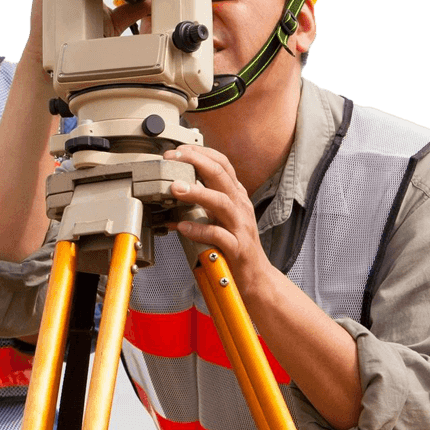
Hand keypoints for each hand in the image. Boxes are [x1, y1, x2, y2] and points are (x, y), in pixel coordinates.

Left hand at [165, 145, 271, 299]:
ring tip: (175, 188)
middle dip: (195, 162)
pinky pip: (218, 235)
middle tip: (172, 160)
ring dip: (196, 192)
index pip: (222, 164)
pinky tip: (183, 227)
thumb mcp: (220, 217)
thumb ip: (201, 203)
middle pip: (221, 175)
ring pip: (221, 202)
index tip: (178, 151)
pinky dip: (199, 230)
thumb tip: (174, 192)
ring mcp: (240, 226)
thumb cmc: (236, 246)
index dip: (200, 153)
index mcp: (236, 196)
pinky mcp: (237, 248)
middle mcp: (240, 206)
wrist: (257, 278)